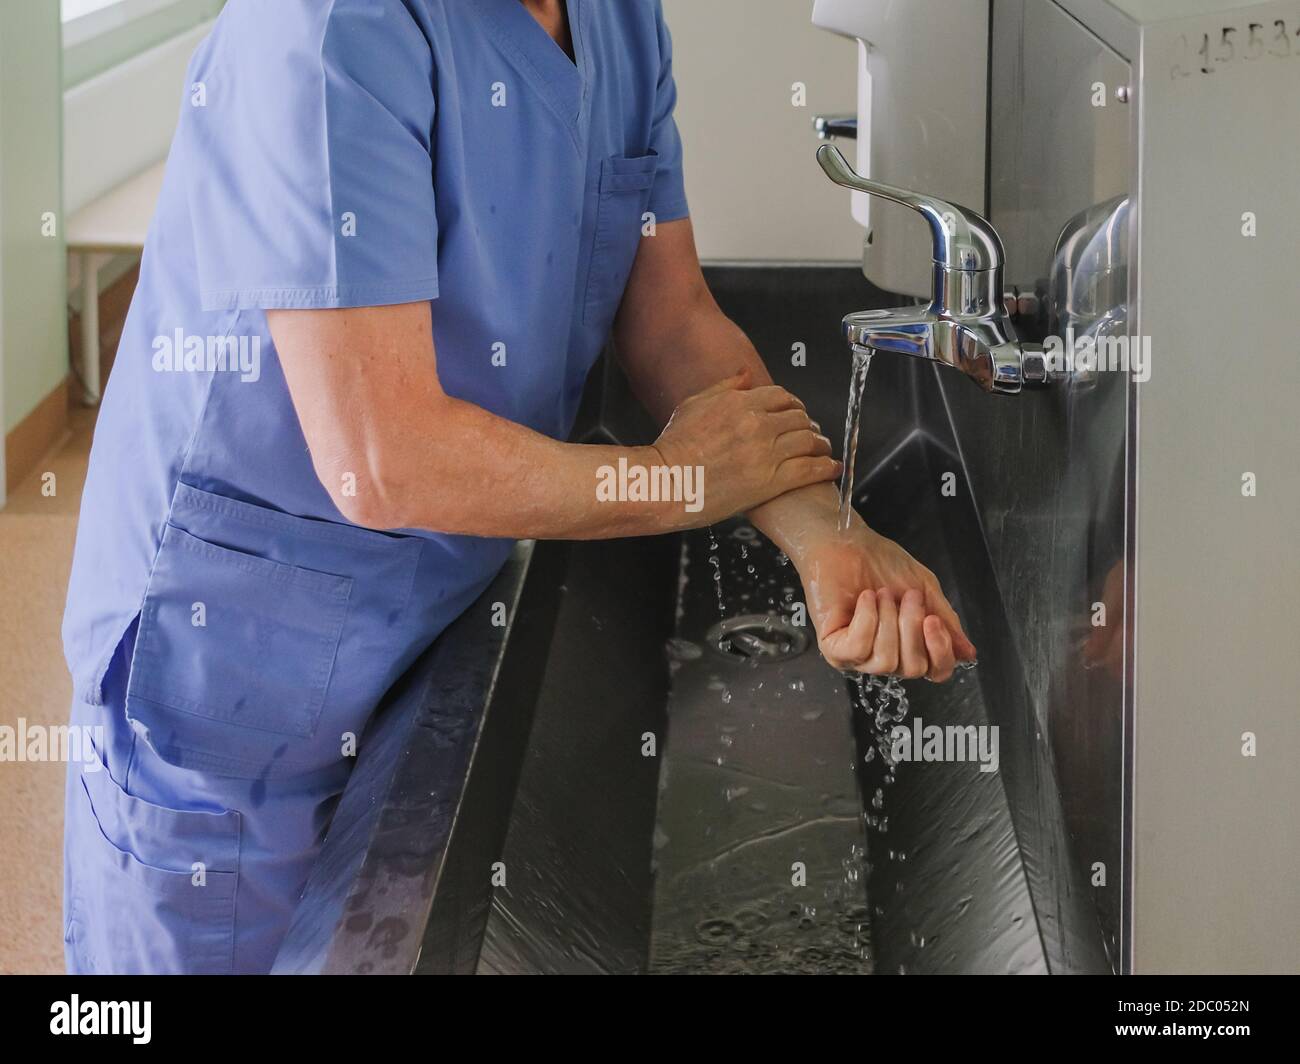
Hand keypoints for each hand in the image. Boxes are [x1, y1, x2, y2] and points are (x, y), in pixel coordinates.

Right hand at [652, 370, 839, 527]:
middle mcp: (757, 424)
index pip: (782, 396)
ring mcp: (766, 453)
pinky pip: (810, 469)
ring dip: (821, 444)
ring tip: (823, 449)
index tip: (796, 412)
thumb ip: (724, 388)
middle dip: (809, 423)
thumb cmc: (673, 447)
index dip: (794, 405)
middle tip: (812, 432)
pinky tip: (832, 467)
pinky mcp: (771, 482)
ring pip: (809, 440)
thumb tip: (745, 375)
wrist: (665, 482)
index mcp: (740, 403)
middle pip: (799, 417)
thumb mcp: (694, 405)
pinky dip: (826, 467)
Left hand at [796, 512, 976, 681]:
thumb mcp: (925, 589)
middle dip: (912, 626)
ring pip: (887, 662)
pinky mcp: (834, 649)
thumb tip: (968, 653)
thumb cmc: (880, 563)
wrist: (847, 541)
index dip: (941, 651)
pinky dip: (867, 619)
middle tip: (906, 596)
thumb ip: (946, 621)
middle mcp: (885, 657)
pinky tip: (865, 599)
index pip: (936, 671)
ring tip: (881, 594)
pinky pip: (859, 649)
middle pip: (914, 668)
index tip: (933, 620)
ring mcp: (858, 657)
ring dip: (888, 620)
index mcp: (910, 646)